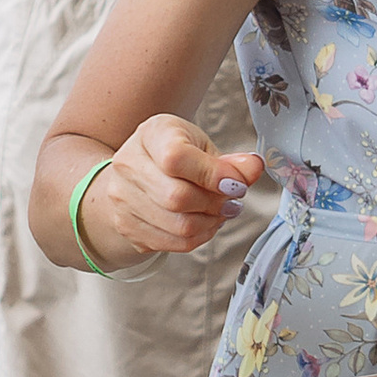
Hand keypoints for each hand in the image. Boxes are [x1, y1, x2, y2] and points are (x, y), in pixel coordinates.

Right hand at [90, 118, 265, 261]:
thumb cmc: (171, 154)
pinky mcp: (127, 226)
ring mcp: (123, 198)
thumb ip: (229, 161)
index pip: (176, 158)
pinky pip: (174, 242)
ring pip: (179, 225)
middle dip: (216, 203)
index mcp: (151, 134)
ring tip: (221, 211)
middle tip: (233, 200)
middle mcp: (129, 164)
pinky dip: (199, 236)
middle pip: (177, 197)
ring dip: (211, 222)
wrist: (132, 174)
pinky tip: (204, 222)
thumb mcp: (200, 145)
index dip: (213, 175)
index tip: (237, 183)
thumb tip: (253, 168)